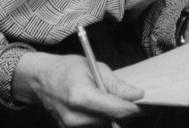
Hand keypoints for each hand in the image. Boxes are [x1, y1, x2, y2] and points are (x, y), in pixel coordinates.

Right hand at [12, 51, 142, 125]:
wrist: (40, 79)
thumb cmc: (66, 68)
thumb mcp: (94, 67)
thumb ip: (116, 84)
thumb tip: (137, 95)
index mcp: (81, 97)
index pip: (117, 110)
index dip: (136, 108)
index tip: (148, 102)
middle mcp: (75, 117)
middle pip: (113, 120)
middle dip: (127, 111)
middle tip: (136, 98)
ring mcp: (71, 126)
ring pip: (106, 124)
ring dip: (115, 114)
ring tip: (113, 98)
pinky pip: (95, 125)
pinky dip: (103, 117)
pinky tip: (102, 104)